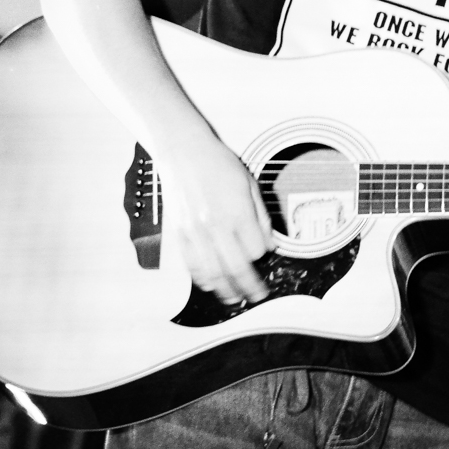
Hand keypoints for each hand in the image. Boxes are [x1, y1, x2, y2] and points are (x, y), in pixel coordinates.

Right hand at [157, 132, 272, 305]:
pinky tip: (210, 283)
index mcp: (236, 211)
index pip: (256, 250)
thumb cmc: (216, 162)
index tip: (264, 252)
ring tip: (235, 298)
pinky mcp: (179, 232)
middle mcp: (215, 225)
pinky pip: (191, 264)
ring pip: (213, 272)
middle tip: (258, 296)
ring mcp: (194, 231)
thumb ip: (261, 216)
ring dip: (225, 290)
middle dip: (250, 287)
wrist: (182, 150)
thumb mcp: (249, 183)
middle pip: (236, 268)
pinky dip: (201, 278)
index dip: (263, 254)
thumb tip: (270, 243)